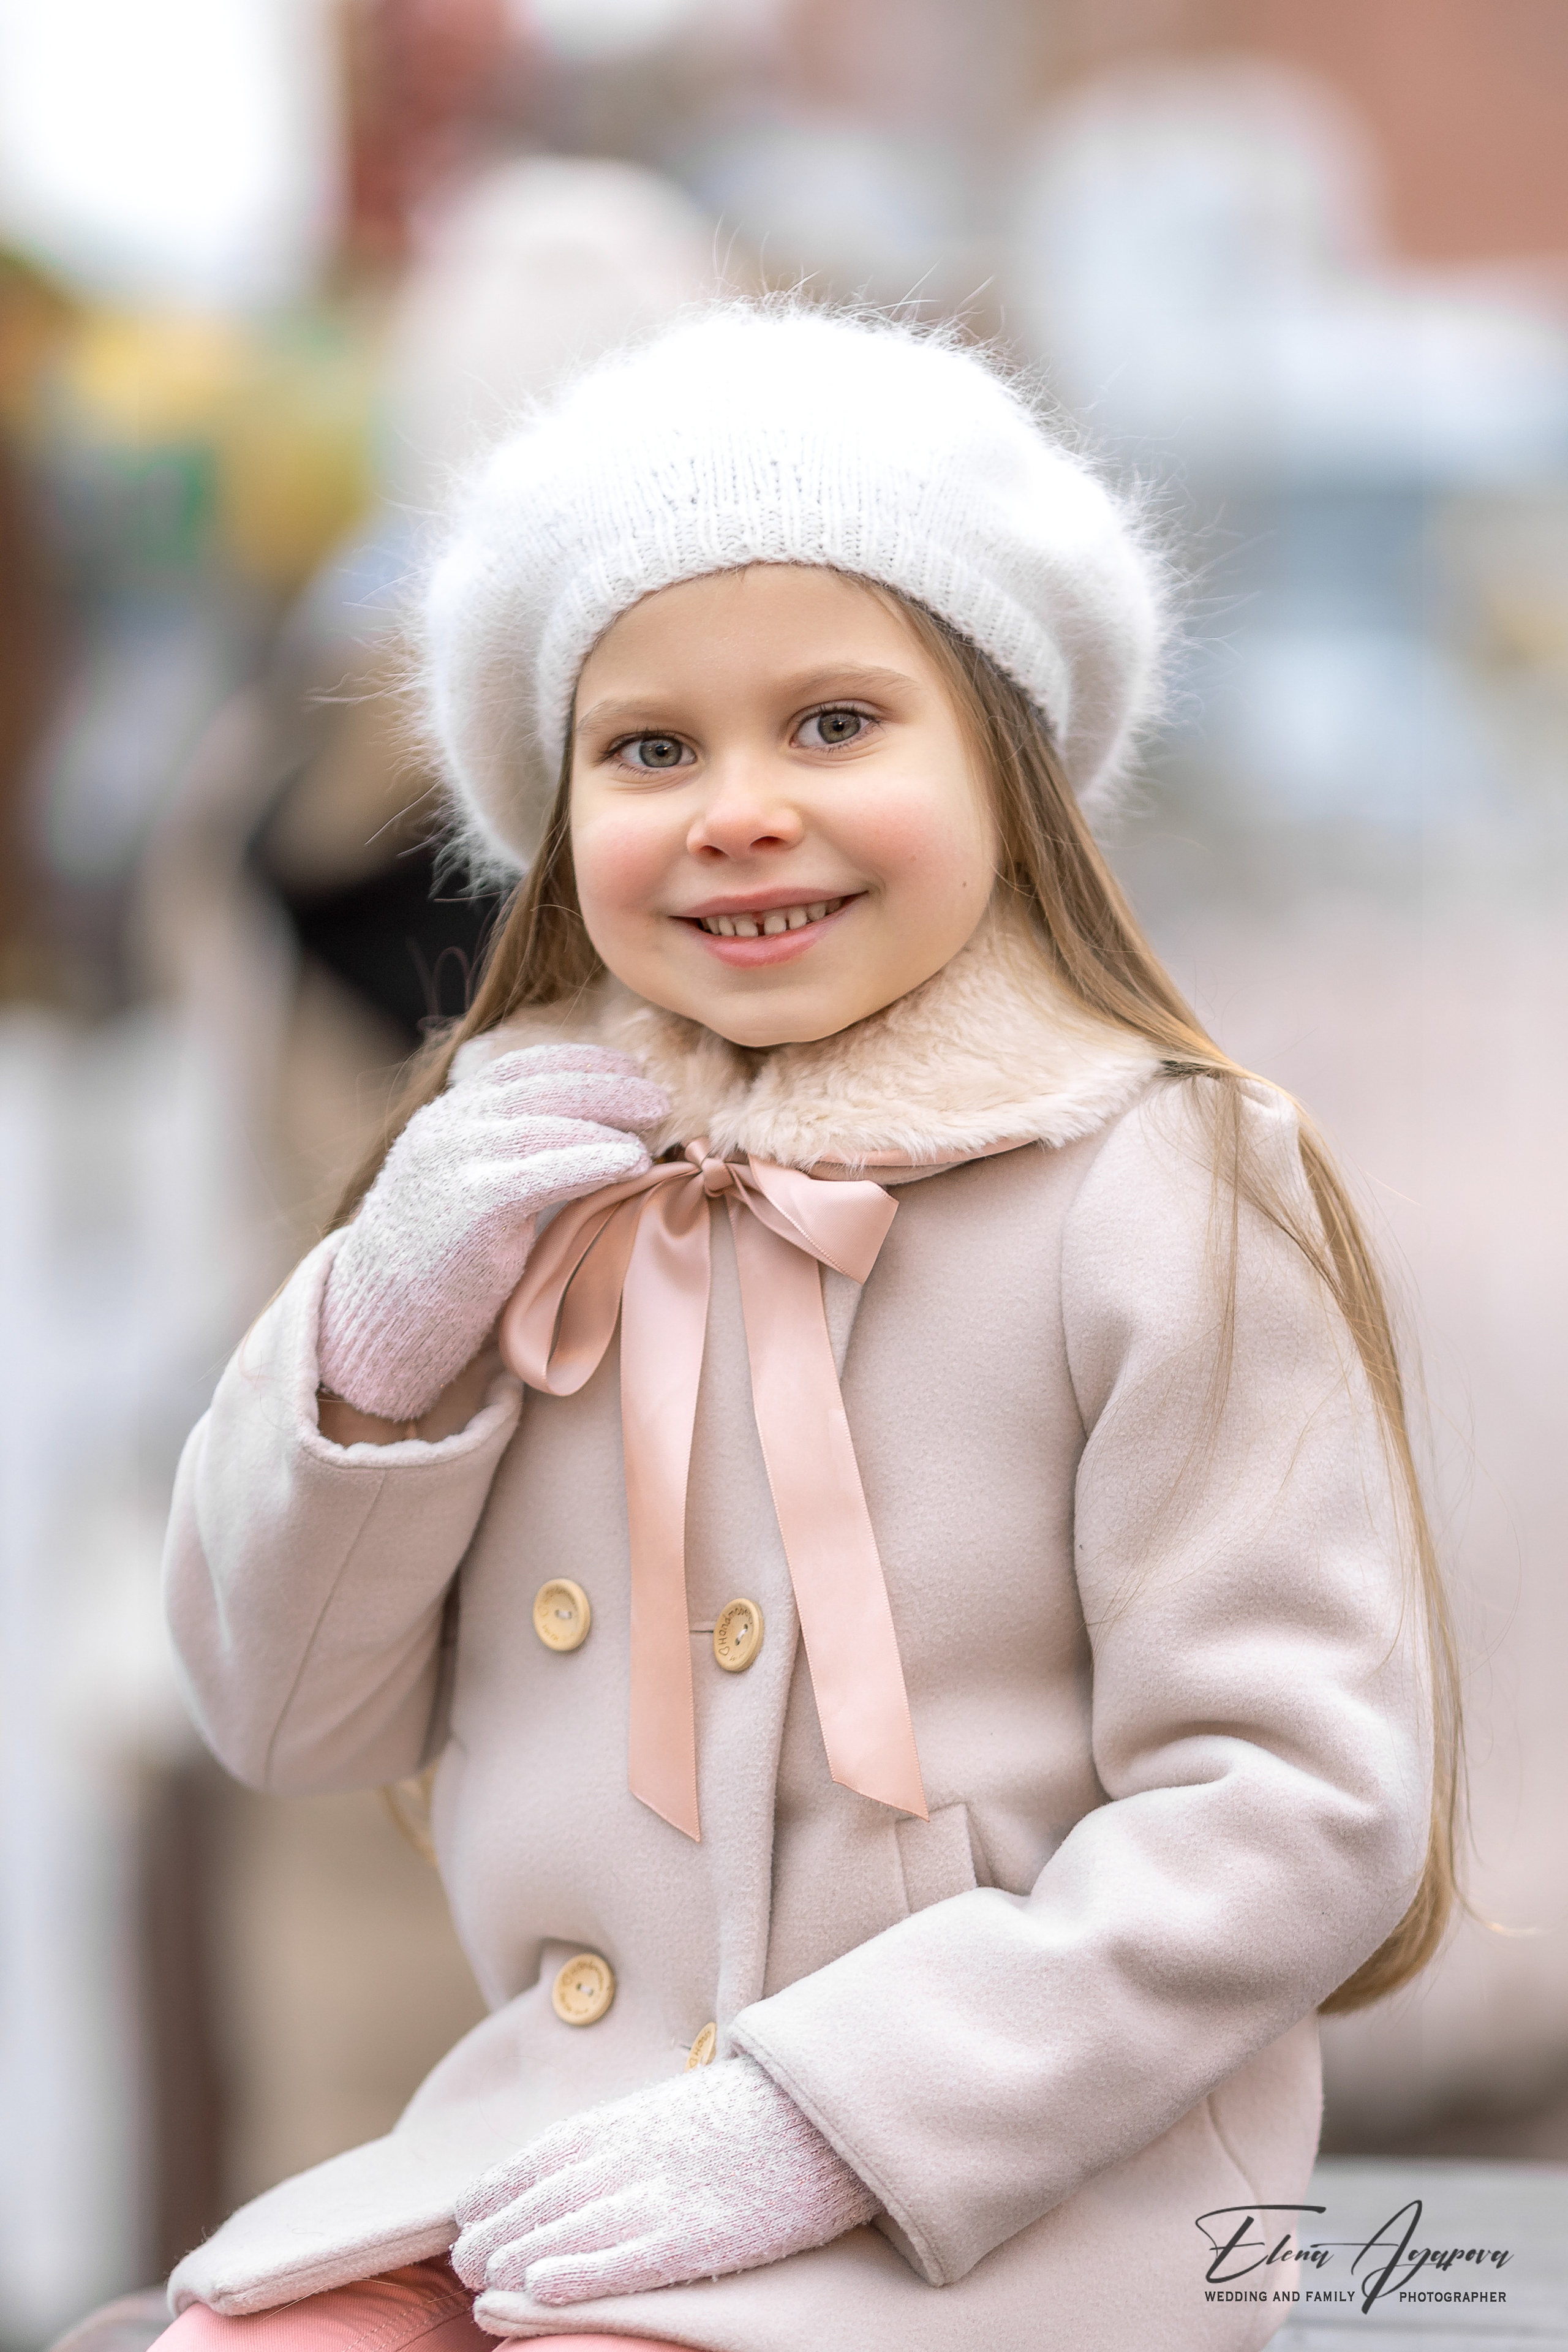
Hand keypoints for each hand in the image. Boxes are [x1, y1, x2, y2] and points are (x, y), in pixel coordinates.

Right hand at [318, 1043, 666, 1420]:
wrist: (375, 1320)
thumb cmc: (435, 1266)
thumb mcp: (469, 1192)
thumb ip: (511, 1160)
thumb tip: (594, 1143)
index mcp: (445, 1119)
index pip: (519, 1068)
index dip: (581, 1062)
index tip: (629, 1068)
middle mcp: (445, 1130)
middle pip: (537, 1087)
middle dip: (605, 1085)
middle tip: (657, 1099)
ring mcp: (452, 1164)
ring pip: (541, 1124)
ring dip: (607, 1119)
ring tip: (654, 1128)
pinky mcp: (468, 1209)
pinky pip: (538, 1173)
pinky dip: (590, 1161)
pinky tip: (629, 1163)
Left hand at [451, 2056, 877, 2305]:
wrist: (830, 2110)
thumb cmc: (766, 2113)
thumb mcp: (689, 2109)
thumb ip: (640, 2130)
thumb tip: (597, 2154)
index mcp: (637, 2118)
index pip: (546, 2152)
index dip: (501, 2184)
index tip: (466, 2209)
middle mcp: (640, 2150)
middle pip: (549, 2193)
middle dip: (498, 2226)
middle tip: (461, 2260)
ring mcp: (669, 2190)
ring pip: (574, 2226)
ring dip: (519, 2253)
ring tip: (480, 2280)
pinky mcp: (703, 2231)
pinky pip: (629, 2256)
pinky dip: (580, 2269)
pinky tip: (540, 2285)